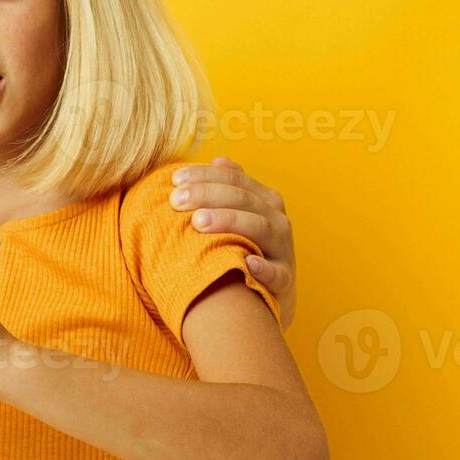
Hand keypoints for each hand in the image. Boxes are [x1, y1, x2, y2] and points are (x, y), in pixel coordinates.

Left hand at [170, 156, 296, 328]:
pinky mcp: (284, 281)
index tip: (174, 179)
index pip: (234, 180)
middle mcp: (276, 220)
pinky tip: (246, 262)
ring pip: (261, 228)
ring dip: (229, 221)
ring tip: (198, 222)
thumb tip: (217, 160)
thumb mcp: (240, 216)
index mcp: (264, 201)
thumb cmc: (242, 250)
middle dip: (208, 195)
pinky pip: (277, 274)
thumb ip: (229, 188)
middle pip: (244, 199)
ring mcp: (282, 250)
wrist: (265, 299)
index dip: (204, 176)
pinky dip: (263, 268)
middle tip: (177, 200)